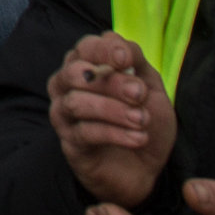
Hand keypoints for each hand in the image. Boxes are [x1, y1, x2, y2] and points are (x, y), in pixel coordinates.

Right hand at [46, 33, 176, 207]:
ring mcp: (64, 113)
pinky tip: (138, 138)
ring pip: (76, 102)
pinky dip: (115, 133)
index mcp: (88, 64)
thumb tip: (119, 47)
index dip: (105, 50)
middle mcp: (67, 84)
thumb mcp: (151, 88)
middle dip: (110, 81)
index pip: (87, 47)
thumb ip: (137, 63)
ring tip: (142, 120)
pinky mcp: (70, 142)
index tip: (126, 60)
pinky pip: (84, 132)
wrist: (145, 166)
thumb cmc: (144, 120)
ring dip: (113, 110)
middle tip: (139, 94)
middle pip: (76, 72)